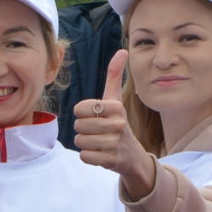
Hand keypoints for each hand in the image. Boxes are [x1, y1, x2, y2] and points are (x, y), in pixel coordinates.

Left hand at [75, 51, 156, 199]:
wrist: (133, 156)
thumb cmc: (118, 123)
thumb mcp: (116, 100)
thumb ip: (115, 75)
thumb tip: (122, 50)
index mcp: (116, 108)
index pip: (80, 108)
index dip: (82, 113)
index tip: (94, 116)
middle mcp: (118, 125)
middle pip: (78, 125)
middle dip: (83, 129)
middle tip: (97, 131)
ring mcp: (114, 144)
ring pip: (80, 140)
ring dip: (85, 142)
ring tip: (98, 142)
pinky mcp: (110, 160)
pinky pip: (84, 156)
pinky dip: (88, 156)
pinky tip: (100, 153)